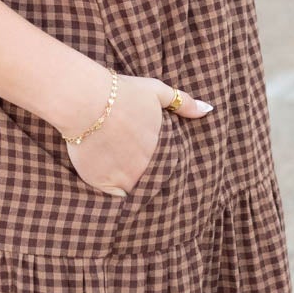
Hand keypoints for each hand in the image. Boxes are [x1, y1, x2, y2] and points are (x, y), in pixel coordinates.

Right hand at [62, 72, 214, 196]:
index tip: (159, 170)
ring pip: (134, 192)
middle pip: (152, 181)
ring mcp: (125, 177)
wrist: (87, 100)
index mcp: (162, 147)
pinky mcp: (103, 183)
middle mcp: (147, 166)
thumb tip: (207, 109)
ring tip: (132, 197)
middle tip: (139, 178)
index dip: (164, 170)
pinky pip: (113, 201)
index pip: (169, 168)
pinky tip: (112, 197)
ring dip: (132, 190)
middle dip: (149, 182)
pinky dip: (113, 200)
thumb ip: (182, 102)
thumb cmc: (121, 93)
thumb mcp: (156, 91)